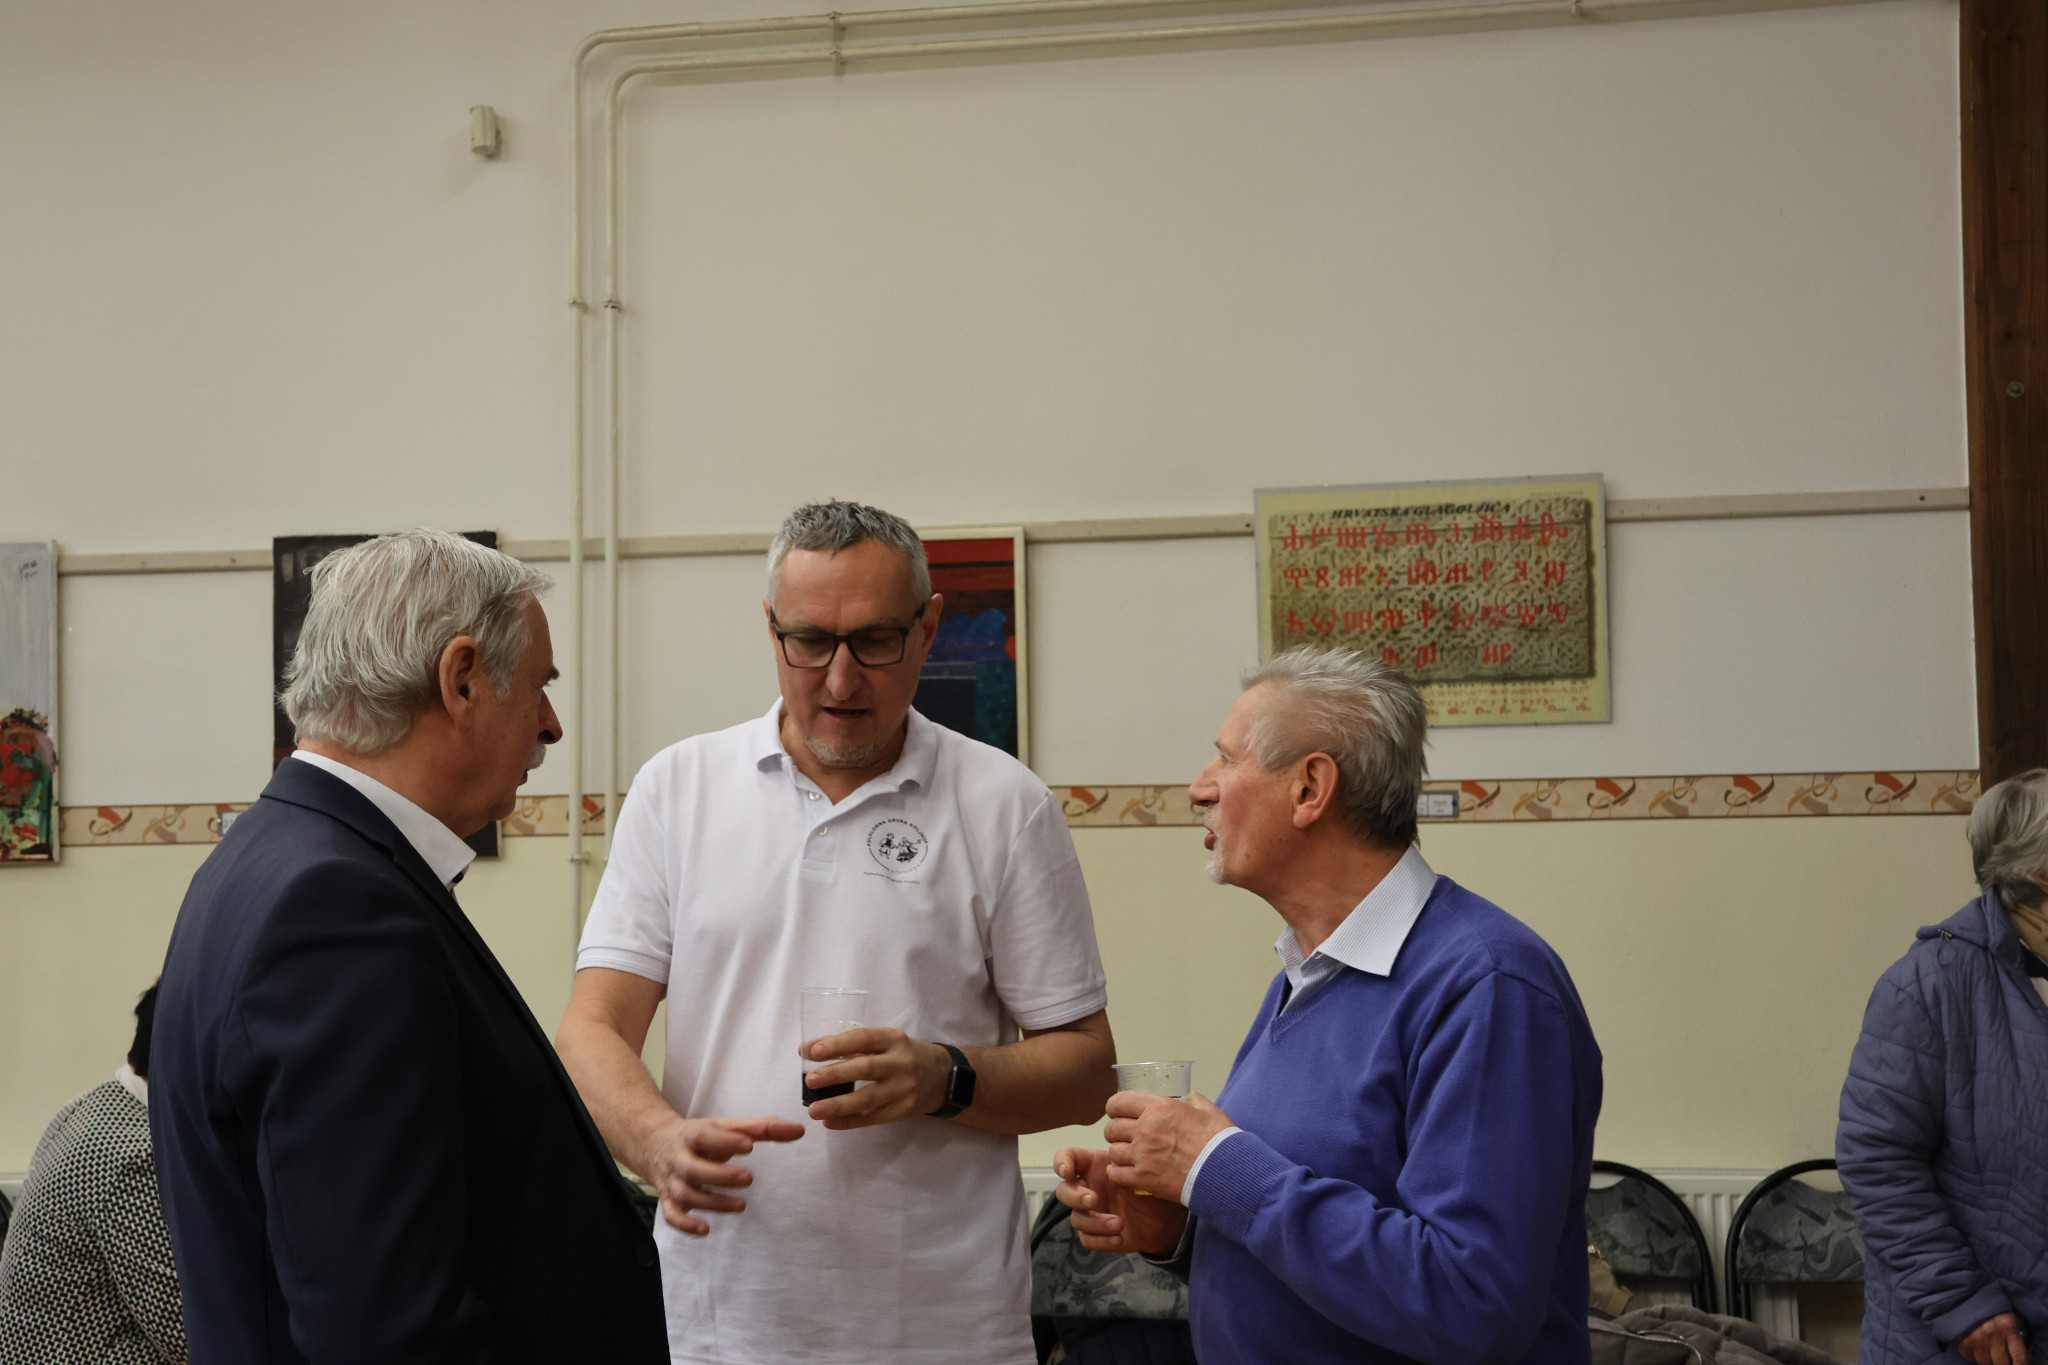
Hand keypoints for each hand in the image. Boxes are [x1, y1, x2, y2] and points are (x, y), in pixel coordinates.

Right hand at [644, 1115, 803, 1235]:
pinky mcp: (668, 1200)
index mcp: (693, 1135)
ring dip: (712, 1203)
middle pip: (694, 1169)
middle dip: (719, 1176)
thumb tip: (799, 1130)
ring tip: (742, 1206)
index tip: (748, 1145)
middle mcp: (679, 1159)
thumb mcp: (726, 1127)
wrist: (654, 1144)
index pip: (705, 1136)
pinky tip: (706, 1230)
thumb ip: (762, 1129)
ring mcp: (672, 1181)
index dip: (725, 1141)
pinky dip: (685, 1225)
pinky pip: (672, 1215)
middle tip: (749, 1178)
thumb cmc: (701, 1137)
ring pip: (687, 1195)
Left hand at [801, 1027, 949, 1128]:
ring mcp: (904, 1088)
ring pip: (868, 1098)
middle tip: (811, 1081)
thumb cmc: (902, 1055)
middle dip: (836, 1074)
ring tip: (814, 1110)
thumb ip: (851, 1046)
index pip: (863, 1039)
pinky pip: (872, 1118)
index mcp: (893, 1039)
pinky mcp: (903, 1110)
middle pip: (865, 1068)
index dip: (838, 1044)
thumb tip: (807, 1050)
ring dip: (839, 1105)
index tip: (812, 1051)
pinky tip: (830, 1123)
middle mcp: (900, 1062)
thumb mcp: (885, 1042)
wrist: (941, 1076)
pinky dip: (849, 1122)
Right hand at [1054, 1146, 1188, 1255]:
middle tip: (1093, 1200)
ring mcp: (1090, 1213)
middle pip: (1064, 1191)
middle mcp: (1088, 1188)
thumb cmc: (1150, 1188)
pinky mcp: (1097, 1234)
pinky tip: (1119, 1237)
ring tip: (1119, 1223)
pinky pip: (1087, 1239)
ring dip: (1095, 1223)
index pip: (1068, 1157)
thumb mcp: (1142, 1173)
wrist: (1165, 1219)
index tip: (1067, 1171)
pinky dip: (1102, 1239)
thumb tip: (1115, 1168)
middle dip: (1075, 1197)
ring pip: (1076, 1219)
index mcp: (1095, 1166)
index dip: (1061, 1162)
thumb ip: (1128, 1169)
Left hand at [1101, 1091, 1233, 1204]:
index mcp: (1159, 1108)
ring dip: (1119, 1154)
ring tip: (1128, 1158)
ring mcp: (1142, 1155)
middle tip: (1125, 1138)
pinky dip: (1118, 1174)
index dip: (1115, 1108)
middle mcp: (1145, 1129)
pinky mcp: (1143, 1179)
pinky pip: (1116, 1174)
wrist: (1225, 1172)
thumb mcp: (1208, 1111)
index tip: (1117, 1113)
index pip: (1118, 1102)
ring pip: (1112, 1152)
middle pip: (1111, 1129)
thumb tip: (1189, 1096)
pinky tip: (1126, 1173)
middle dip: (1116, 1133)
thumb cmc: (1218, 1140)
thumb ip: (1194, 1101)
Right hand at [1960, 1314, 2029, 1364]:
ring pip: (1986, 1362)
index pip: (2019, 1356)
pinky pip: (1970, 1357)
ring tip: (1988, 1351)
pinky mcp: (1964, 1341)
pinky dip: (1973, 1355)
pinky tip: (1976, 1346)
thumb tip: (2023, 1356)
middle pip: (2002, 1362)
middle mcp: (1992, 1333)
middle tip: (2002, 1358)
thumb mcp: (2009, 1318)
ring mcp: (1977, 1338)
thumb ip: (2016, 1335)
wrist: (1967, 1295)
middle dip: (2003, 1362)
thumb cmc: (1993, 1309)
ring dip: (1988, 1360)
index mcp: (2008, 1326)